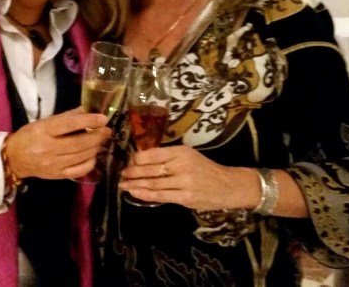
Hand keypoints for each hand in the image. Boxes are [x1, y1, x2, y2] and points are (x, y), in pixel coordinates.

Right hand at [5, 108, 110, 179]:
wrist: (14, 158)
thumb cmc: (30, 136)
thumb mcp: (45, 122)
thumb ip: (67, 117)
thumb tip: (89, 109)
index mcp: (44, 131)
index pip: (69, 125)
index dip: (89, 121)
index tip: (103, 118)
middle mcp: (48, 148)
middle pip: (79, 143)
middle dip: (97, 136)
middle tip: (107, 130)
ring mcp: (53, 164)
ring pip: (81, 157)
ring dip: (96, 147)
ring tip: (102, 140)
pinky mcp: (57, 175)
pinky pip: (79, 171)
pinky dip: (90, 162)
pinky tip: (93, 155)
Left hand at [119, 145, 258, 209]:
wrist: (227, 185)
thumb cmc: (205, 169)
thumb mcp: (188, 156)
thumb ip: (168, 157)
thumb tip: (141, 159)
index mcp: (181, 152)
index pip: (153, 154)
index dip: (137, 159)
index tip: (128, 162)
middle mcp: (181, 165)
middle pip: (150, 169)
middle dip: (132, 172)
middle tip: (121, 175)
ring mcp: (183, 182)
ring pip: (153, 183)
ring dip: (135, 184)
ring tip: (123, 185)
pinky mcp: (184, 197)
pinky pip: (160, 196)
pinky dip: (145, 195)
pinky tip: (134, 193)